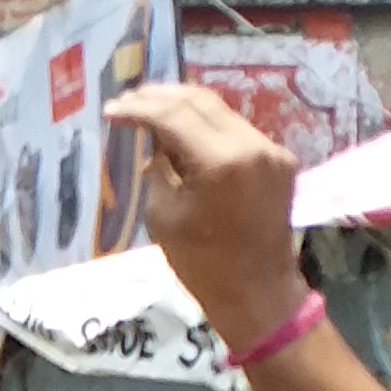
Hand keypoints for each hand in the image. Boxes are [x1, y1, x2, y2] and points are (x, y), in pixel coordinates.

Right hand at [105, 80, 307, 351]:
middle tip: (128, 100)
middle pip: (200, 102)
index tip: (112, 111)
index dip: (139, 109)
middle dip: (160, 98)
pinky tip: (185, 132)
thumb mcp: (163, 216)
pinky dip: (208, 127)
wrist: (258, 292)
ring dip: (184, 108)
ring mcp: (270, 150)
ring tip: (151, 109)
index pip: (173, 116)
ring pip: (221, 112)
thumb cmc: (202, 265)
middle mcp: (251, 145)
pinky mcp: (279, 160)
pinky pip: (237, 131)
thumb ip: (160, 169)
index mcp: (221, 162)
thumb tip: (157, 143)